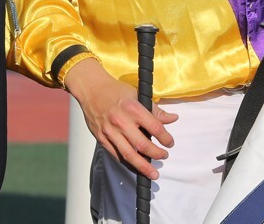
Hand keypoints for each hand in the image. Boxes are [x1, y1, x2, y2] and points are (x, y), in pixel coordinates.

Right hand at [62, 58, 177, 178]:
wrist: (91, 89)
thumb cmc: (115, 91)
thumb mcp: (137, 95)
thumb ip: (155, 110)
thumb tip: (172, 118)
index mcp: (133, 108)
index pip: (155, 127)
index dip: (166, 138)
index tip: (170, 143)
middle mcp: (121, 121)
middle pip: (142, 144)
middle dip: (156, 154)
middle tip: (164, 156)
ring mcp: (110, 131)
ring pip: (129, 154)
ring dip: (143, 166)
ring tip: (153, 173)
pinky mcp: (101, 138)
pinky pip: (116, 155)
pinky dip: (127, 163)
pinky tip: (135, 167)